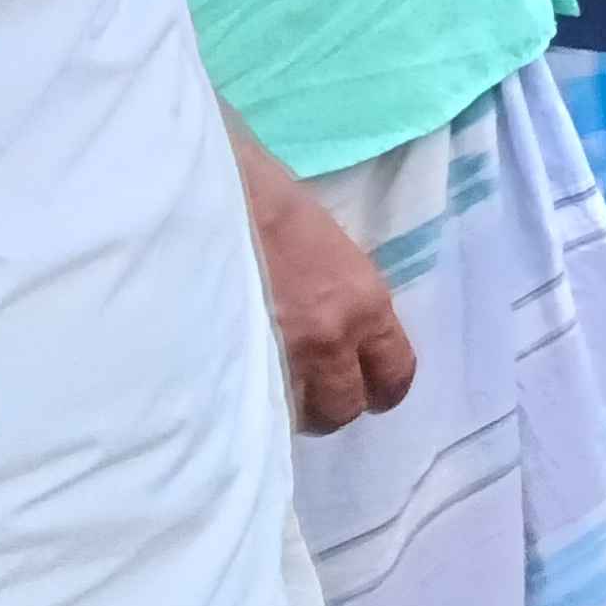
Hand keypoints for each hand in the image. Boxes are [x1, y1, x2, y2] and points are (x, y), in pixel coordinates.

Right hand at [246, 164, 415, 433]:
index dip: (382, 388)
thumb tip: (334, 315)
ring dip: (290, 410)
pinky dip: (249, 407)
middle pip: (346, 406)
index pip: (395, 370)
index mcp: (364, 300)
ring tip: (272, 393)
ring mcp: (280, 355)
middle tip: (312, 394)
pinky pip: (251, 408)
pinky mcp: (231, 361)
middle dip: (332, 406)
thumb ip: (339, 289)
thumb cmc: (266, 195)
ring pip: (298, 417)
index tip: (368, 392)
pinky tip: (238, 391)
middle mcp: (332, 338)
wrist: (210, 187)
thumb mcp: (328, 243)